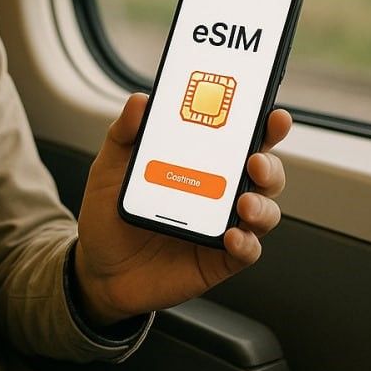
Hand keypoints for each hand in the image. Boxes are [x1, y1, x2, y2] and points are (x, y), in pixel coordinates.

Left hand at [73, 93, 290, 326]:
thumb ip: (124, 134)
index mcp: (201, 163)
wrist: (99, 269)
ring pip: (264, 211)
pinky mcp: (219, 260)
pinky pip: (247, 251)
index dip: (264, 126)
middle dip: (269, 164)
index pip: (241, 139)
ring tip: (244, 202)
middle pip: (264, 173)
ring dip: (263, 204)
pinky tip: (232, 236)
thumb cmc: (109, 216)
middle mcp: (219, 192)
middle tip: (255, 160)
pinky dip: (246, 243)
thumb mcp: (109, 168)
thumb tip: (140, 100)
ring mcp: (221, 225)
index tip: (272, 116)